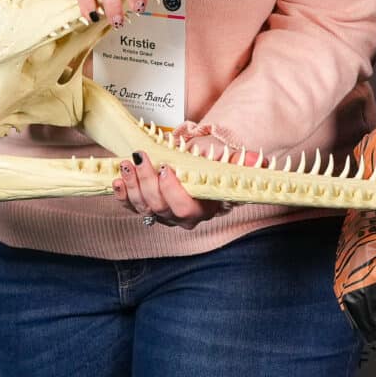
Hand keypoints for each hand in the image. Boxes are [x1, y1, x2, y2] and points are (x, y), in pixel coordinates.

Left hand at [112, 144, 236, 230]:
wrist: (203, 178)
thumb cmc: (215, 173)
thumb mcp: (231, 167)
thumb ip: (244, 164)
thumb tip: (258, 160)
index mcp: (201, 210)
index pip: (184, 208)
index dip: (172, 191)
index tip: (166, 169)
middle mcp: (179, 218)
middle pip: (158, 207)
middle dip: (146, 181)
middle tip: (140, 158)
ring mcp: (161, 216)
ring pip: (142, 207)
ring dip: (131, 185)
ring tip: (127, 163)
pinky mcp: (146, 209)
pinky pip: (130, 207)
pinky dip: (122, 194)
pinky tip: (117, 180)